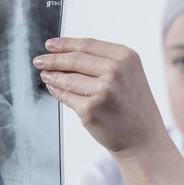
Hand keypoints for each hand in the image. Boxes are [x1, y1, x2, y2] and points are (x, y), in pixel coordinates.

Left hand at [33, 38, 170, 158]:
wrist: (144, 140)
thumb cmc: (134, 108)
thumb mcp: (130, 76)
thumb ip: (104, 63)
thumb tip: (65, 56)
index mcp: (126, 57)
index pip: (88, 45)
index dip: (65, 44)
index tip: (50, 45)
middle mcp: (116, 70)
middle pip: (74, 59)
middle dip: (53, 60)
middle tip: (39, 60)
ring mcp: (103, 90)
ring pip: (67, 79)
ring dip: (52, 77)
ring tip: (45, 76)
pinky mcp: (91, 109)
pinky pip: (67, 97)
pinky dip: (57, 92)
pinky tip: (54, 89)